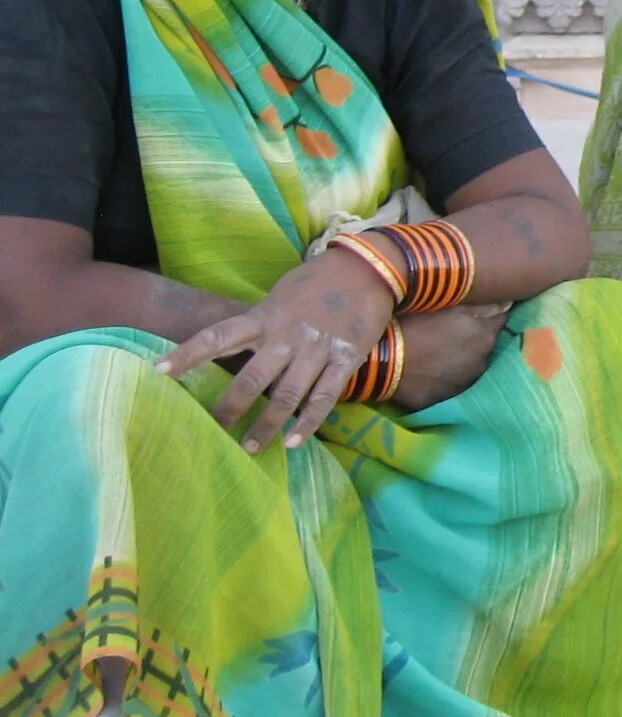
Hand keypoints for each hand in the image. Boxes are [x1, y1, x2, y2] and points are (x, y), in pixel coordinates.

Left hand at [158, 250, 395, 451]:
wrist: (367, 269)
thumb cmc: (317, 281)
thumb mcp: (280, 295)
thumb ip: (259, 322)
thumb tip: (232, 347)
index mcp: (265, 317)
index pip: (218, 337)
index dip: (188, 354)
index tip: (159, 372)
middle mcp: (287, 336)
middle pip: (251, 379)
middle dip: (230, 408)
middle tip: (213, 431)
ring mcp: (317, 349)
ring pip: (286, 396)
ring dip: (266, 425)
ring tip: (250, 448)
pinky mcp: (344, 359)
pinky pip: (324, 398)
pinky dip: (308, 424)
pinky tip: (293, 442)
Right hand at [389, 303, 511, 410]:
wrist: (380, 363)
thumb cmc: (410, 323)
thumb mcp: (444, 304)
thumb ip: (479, 304)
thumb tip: (507, 302)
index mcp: (484, 333)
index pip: (502, 318)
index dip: (493, 311)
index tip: (484, 306)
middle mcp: (483, 359)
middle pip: (486, 341)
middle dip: (476, 334)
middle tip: (453, 327)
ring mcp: (466, 381)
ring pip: (471, 362)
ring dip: (462, 355)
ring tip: (439, 348)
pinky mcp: (447, 397)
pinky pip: (453, 380)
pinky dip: (447, 373)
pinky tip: (431, 367)